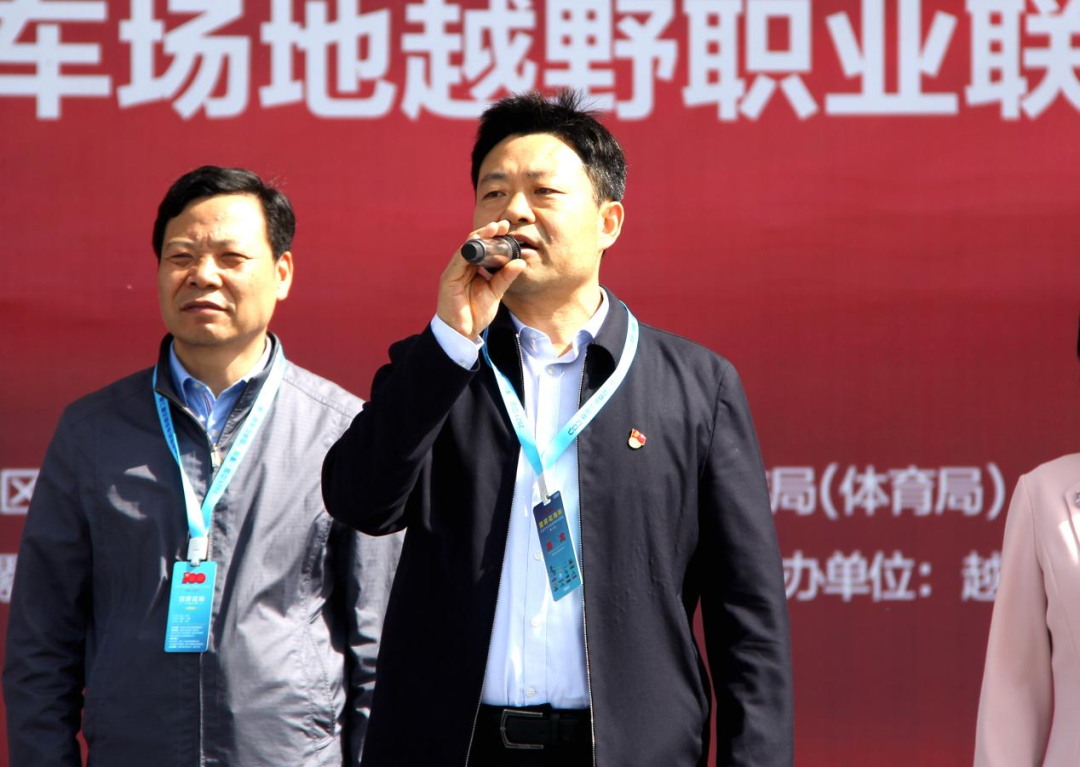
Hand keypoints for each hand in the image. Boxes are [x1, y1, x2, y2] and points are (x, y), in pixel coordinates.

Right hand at [436, 220, 525, 339]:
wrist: (463, 333)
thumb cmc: (475, 313)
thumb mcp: (495, 292)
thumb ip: (505, 277)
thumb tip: (520, 262)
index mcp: (472, 269)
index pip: (482, 247)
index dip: (492, 236)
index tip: (507, 228)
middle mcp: (461, 267)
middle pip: (473, 244)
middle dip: (487, 232)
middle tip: (503, 225)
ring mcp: (453, 272)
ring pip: (466, 248)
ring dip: (479, 237)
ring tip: (494, 229)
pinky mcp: (448, 279)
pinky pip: (459, 261)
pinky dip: (469, 251)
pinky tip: (480, 244)